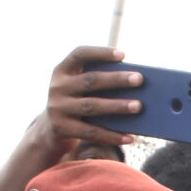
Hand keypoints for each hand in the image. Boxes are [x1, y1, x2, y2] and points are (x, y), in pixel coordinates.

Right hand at [42, 45, 145, 159]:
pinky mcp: (61, 128)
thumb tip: (134, 86)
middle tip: (139, 79)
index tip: (123, 54)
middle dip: (116, 79)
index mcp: (62, 71)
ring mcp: (57, 108)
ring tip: (138, 106)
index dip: (100, 53)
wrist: (51, 131)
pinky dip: (111, 135)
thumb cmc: (76, 104)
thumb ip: (98, 83)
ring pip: (92, 106)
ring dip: (117, 105)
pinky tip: (129, 137)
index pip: (80, 54)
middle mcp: (57, 87)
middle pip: (90, 80)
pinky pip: (91, 132)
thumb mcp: (80, 90)